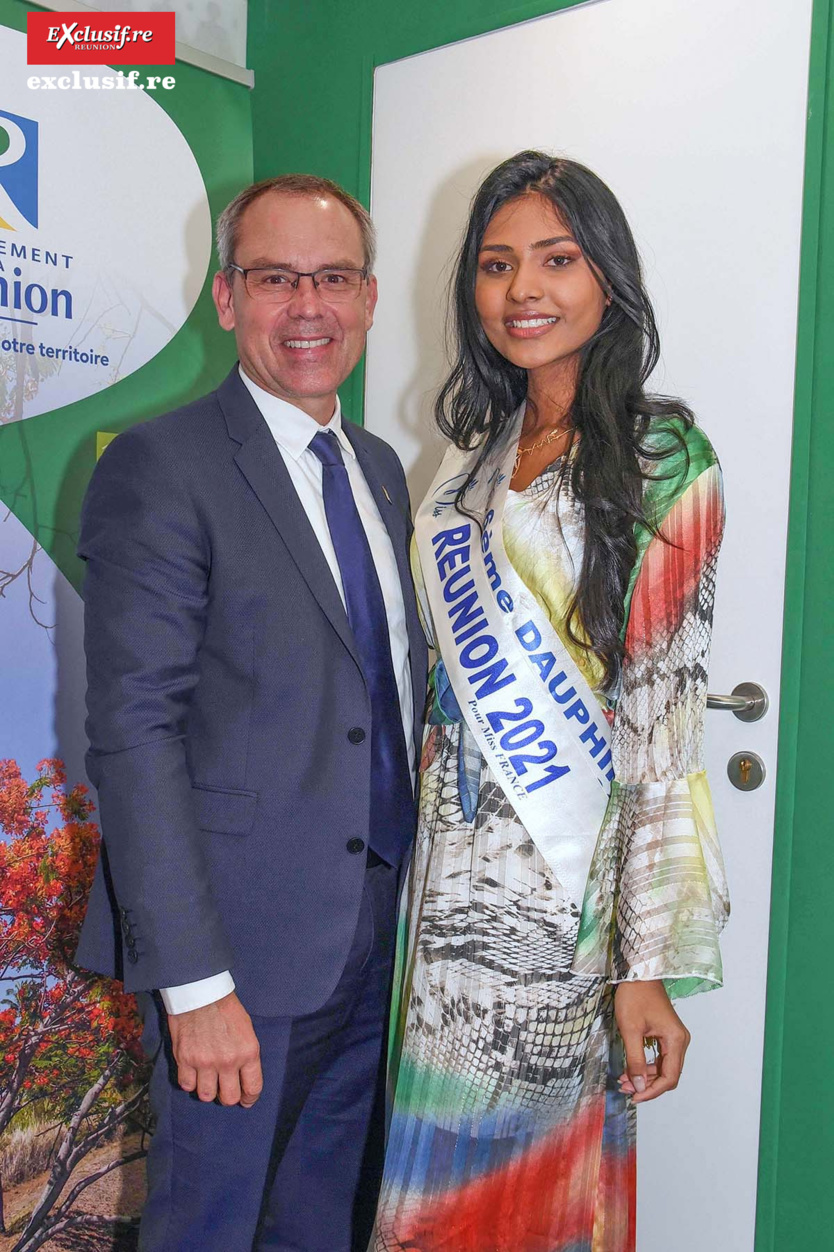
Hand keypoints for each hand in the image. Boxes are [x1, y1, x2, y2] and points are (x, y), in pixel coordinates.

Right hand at [167, 991, 262, 1107]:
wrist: (201, 992)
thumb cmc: (226, 1008)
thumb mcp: (247, 1030)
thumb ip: (246, 1055)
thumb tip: (244, 1077)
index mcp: (248, 1052)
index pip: (253, 1088)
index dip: (249, 1098)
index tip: (246, 1100)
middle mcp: (228, 1061)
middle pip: (229, 1098)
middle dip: (228, 1096)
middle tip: (224, 1089)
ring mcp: (205, 1062)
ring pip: (206, 1096)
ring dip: (207, 1090)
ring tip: (207, 1079)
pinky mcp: (185, 1059)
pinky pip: (187, 1085)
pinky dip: (190, 1082)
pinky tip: (193, 1072)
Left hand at [614, 980, 689, 1104]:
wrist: (638, 973)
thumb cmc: (634, 997)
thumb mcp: (630, 1030)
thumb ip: (635, 1060)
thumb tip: (639, 1087)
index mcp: (676, 1040)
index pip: (669, 1077)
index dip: (652, 1091)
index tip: (634, 1096)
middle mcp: (680, 1041)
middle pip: (668, 1075)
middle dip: (647, 1085)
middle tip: (625, 1088)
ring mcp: (675, 1037)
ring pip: (664, 1068)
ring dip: (646, 1077)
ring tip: (625, 1079)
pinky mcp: (667, 1034)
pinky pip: (661, 1058)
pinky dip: (647, 1066)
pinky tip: (631, 1068)